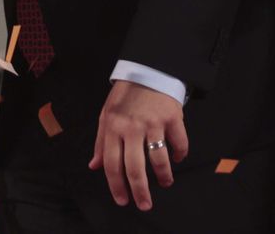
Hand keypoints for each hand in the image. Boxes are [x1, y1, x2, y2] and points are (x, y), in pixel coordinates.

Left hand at [86, 80, 188, 210]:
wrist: (146, 70)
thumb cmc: (124, 96)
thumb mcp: (106, 116)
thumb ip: (100, 142)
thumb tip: (94, 166)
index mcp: (112, 127)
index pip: (111, 163)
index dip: (116, 185)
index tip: (122, 199)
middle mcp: (131, 127)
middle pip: (135, 167)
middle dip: (140, 191)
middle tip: (144, 204)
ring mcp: (153, 123)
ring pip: (159, 159)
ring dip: (163, 176)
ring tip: (165, 183)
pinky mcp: (172, 118)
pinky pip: (179, 144)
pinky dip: (179, 155)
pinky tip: (176, 159)